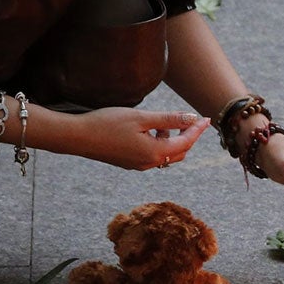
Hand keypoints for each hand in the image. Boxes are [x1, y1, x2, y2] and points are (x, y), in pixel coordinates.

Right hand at [79, 108, 208, 169]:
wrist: (77, 137)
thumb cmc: (107, 123)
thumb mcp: (141, 118)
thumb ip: (168, 119)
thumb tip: (192, 119)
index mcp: (155, 153)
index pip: (186, 143)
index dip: (197, 130)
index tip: (206, 118)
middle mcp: (149, 163)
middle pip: (179, 153)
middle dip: (188, 137)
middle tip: (192, 120)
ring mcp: (138, 165)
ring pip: (166, 155)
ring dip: (171, 140)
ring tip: (163, 123)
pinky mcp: (129, 163)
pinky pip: (152, 156)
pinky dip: (158, 144)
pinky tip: (149, 131)